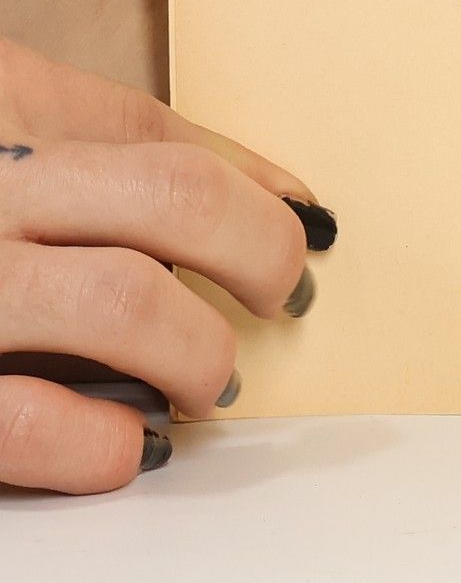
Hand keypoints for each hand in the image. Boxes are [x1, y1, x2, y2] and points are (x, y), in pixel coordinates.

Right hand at [0, 37, 333, 492]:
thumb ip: (81, 134)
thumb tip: (258, 186)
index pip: (153, 133)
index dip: (254, 179)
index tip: (310, 218)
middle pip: (170, 198)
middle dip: (256, 250)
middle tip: (285, 292)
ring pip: (122, 300)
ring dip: (197, 351)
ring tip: (215, 382)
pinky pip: (25, 417)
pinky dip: (101, 442)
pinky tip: (128, 448)